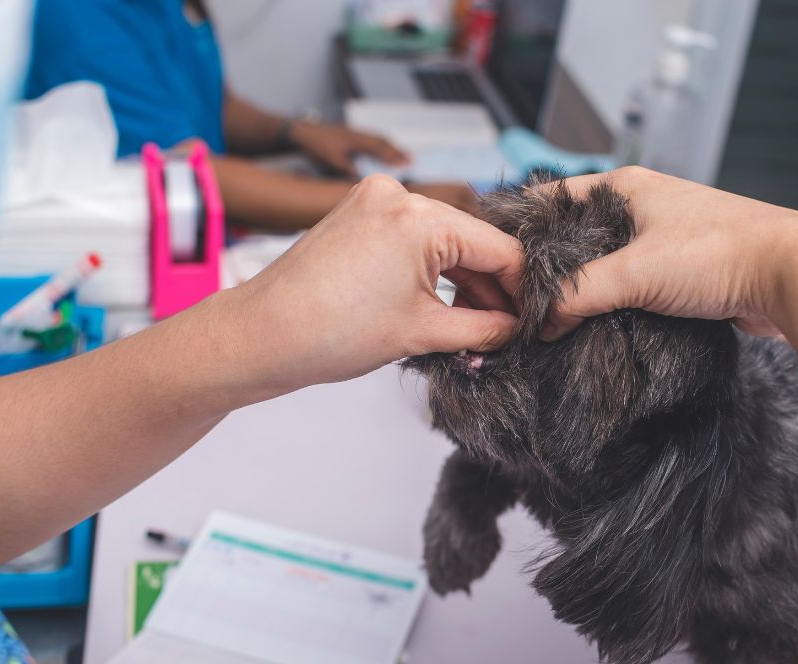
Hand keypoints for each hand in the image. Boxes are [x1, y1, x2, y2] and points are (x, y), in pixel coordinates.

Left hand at [215, 175, 519, 395]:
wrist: (260, 336)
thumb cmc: (329, 333)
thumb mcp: (421, 333)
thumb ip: (483, 328)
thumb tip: (517, 330)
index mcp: (420, 217)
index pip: (500, 250)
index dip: (524, 292)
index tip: (536, 323)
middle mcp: (399, 194)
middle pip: (473, 242)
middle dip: (493, 289)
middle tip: (509, 333)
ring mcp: (374, 200)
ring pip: (444, 241)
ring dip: (463, 282)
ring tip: (475, 329)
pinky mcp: (358, 213)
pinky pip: (414, 239)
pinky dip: (431, 271)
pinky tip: (443, 307)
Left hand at [289, 119, 408, 175]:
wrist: (301, 132)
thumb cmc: (316, 145)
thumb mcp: (331, 159)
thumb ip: (347, 167)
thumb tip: (361, 174)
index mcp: (356, 139)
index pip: (379, 148)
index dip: (394, 156)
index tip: (408, 163)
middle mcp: (358, 134)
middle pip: (383, 142)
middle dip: (397, 151)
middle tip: (412, 160)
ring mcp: (355, 134)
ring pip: (378, 140)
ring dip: (390, 148)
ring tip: (402, 156)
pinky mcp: (351, 136)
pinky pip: (371, 140)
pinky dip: (381, 146)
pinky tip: (383, 152)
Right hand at [540, 167, 797, 340]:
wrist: (794, 276)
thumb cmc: (720, 254)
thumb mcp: (636, 272)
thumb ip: (580, 295)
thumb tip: (541, 323)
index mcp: (626, 187)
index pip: (554, 199)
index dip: (522, 227)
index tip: (494, 258)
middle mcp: (642, 206)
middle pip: (576, 235)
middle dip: (549, 267)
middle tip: (517, 300)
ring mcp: (663, 238)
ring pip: (605, 263)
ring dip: (583, 290)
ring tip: (549, 320)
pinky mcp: (682, 271)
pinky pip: (632, 285)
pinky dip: (612, 303)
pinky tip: (594, 327)